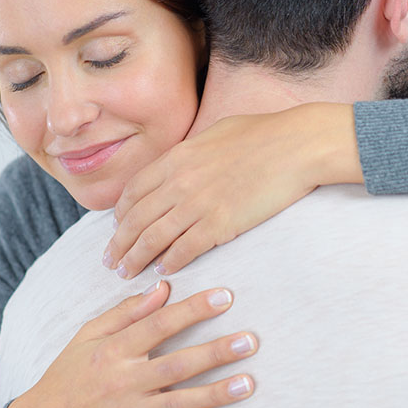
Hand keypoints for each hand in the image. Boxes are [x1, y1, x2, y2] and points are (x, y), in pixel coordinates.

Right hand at [4, 281, 257, 407]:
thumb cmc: (68, 375)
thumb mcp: (88, 336)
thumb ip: (126, 312)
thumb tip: (164, 287)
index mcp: (114, 351)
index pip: (160, 324)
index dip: (193, 310)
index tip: (226, 297)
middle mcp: (124, 381)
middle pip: (177, 364)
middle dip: (215, 352)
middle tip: (250, 341)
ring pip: (178, 403)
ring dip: (215, 394)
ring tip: (248, 383)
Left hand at [105, 102, 360, 276]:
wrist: (297, 145)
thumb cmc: (265, 134)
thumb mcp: (216, 133)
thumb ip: (192, 153)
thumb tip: (182, 163)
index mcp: (176, 157)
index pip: (134, 191)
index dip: (121, 214)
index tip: (116, 229)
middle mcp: (179, 181)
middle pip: (136, 219)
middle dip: (119, 244)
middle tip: (111, 261)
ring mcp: (198, 204)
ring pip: (153, 238)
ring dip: (136, 259)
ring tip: (127, 273)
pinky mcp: (220, 224)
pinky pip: (185, 249)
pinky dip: (170, 263)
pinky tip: (164, 272)